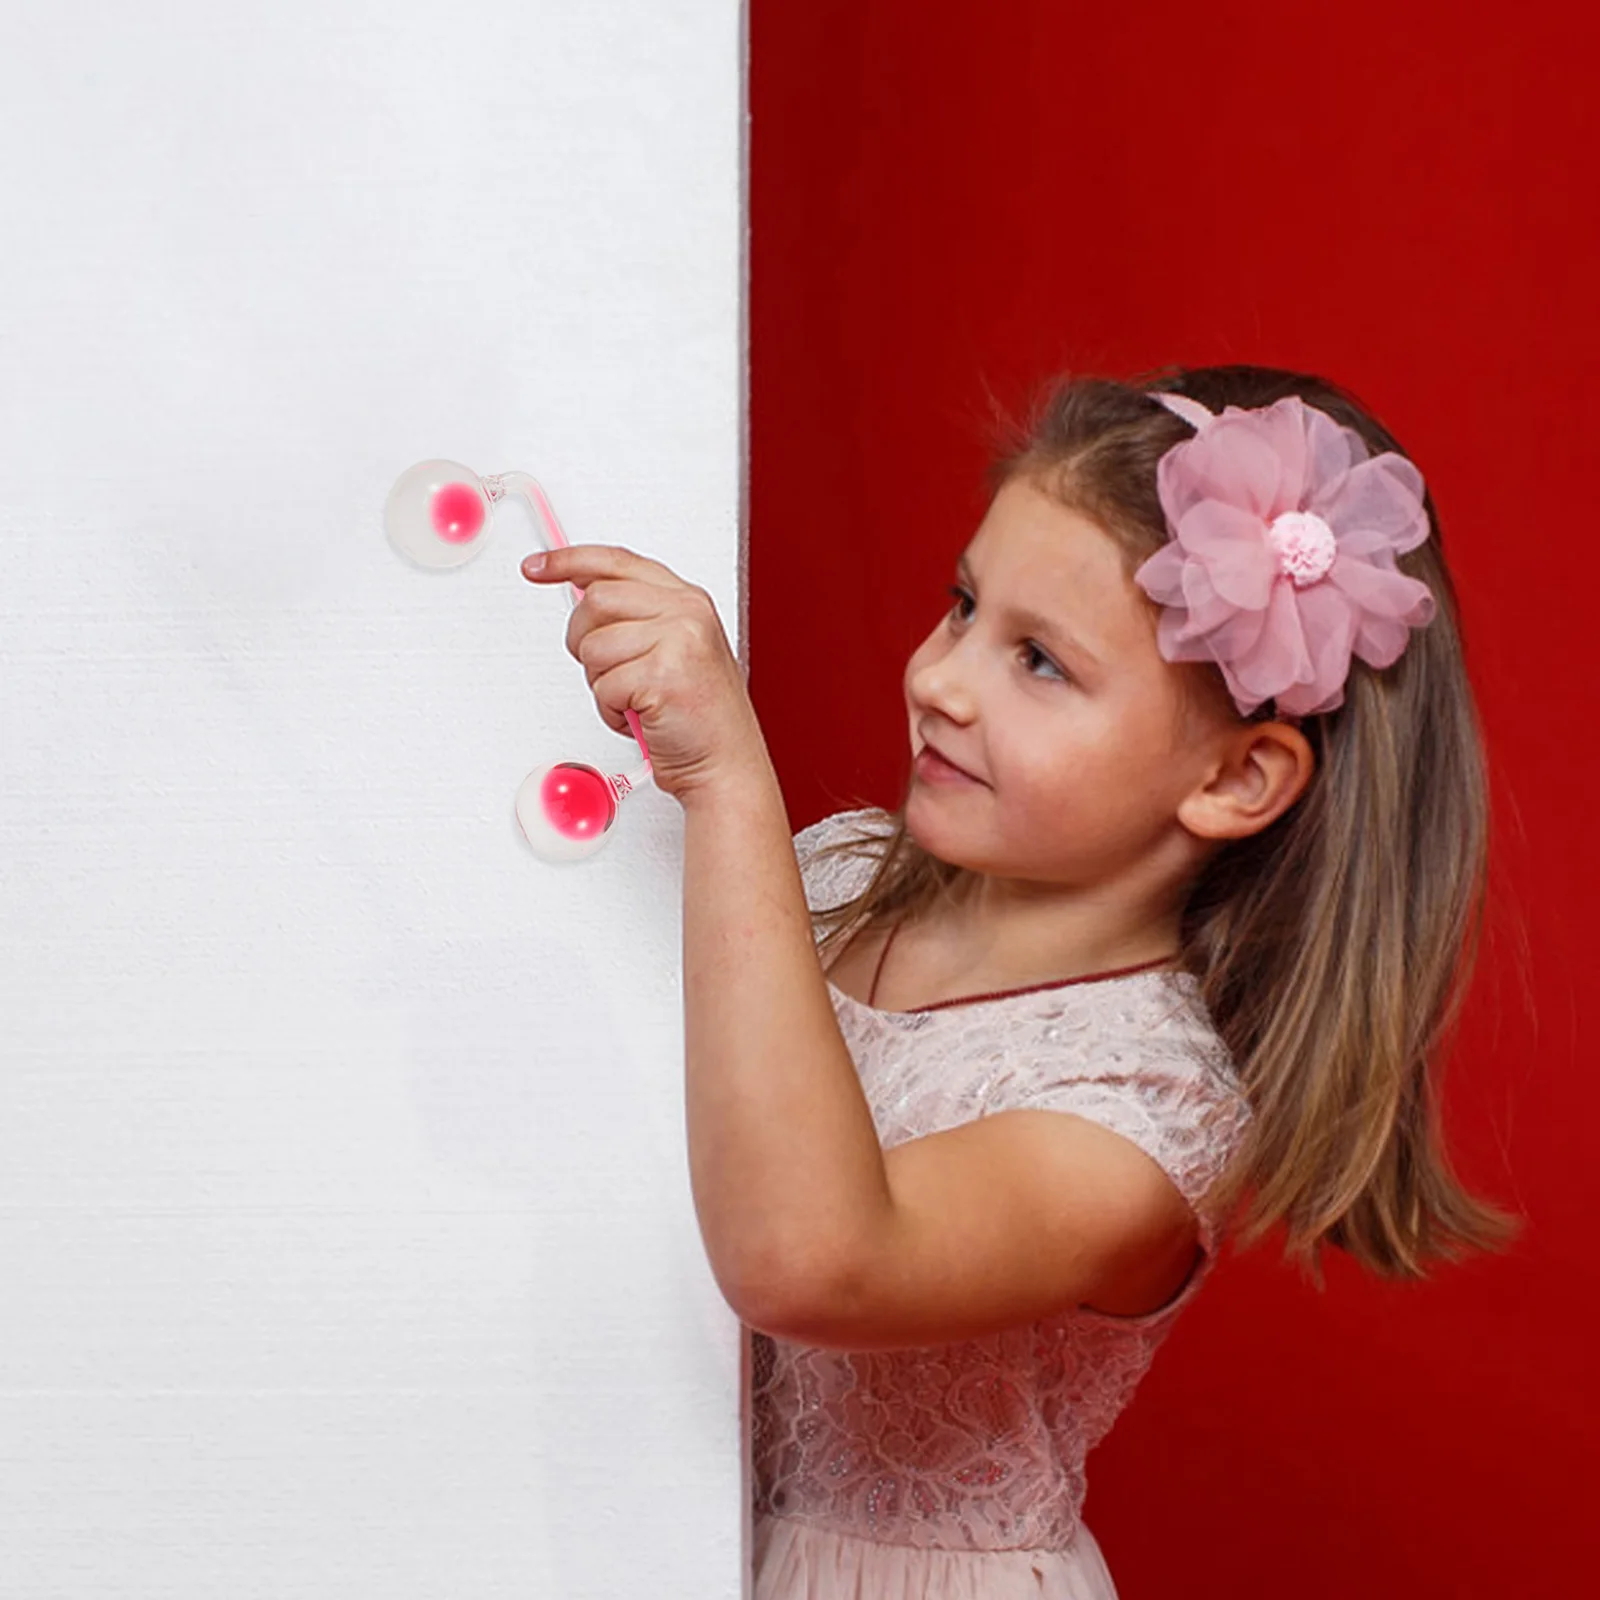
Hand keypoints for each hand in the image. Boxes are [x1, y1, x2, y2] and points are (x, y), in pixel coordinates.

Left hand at [520, 543, 767, 805]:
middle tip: (609, 670)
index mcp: (688, 600)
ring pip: (594, 646)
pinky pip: (603, 685)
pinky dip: (610, 711)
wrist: (726, 765)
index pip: (616, 562)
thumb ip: (636, 617)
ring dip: (601, 683)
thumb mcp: (674, 651)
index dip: (569, 561)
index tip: (538, 567)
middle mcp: (687, 613)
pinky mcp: (663, 674)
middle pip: (596, 600)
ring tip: (634, 699)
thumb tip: (582, 595)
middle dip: (585, 640)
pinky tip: (639, 716)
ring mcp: (678, 640)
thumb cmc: (699, 719)